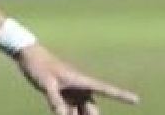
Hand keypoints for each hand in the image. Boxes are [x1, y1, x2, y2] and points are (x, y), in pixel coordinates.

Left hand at [15, 44, 138, 114]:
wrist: (27, 56)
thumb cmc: (39, 66)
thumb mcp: (46, 84)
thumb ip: (55, 100)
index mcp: (81, 81)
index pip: (106, 89)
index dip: (122, 95)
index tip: (137, 99)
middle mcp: (80, 88)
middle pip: (92, 109)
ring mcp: (72, 93)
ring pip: (81, 112)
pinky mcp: (62, 96)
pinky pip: (69, 112)